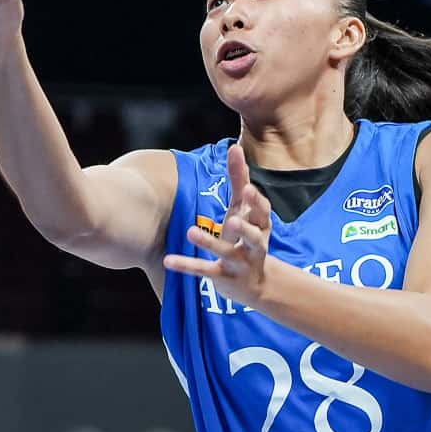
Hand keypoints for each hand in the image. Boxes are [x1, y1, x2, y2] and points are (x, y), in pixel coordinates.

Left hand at [164, 143, 272, 307]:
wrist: (256, 284)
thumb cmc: (247, 237)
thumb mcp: (244, 210)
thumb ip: (239, 180)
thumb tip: (234, 147)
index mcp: (261, 225)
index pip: (262, 212)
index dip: (256, 201)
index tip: (247, 188)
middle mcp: (255, 245)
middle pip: (254, 236)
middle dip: (245, 228)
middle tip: (234, 217)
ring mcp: (240, 262)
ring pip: (226, 252)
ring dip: (210, 243)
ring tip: (191, 232)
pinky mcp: (224, 277)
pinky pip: (205, 271)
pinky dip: (187, 266)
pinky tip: (168, 260)